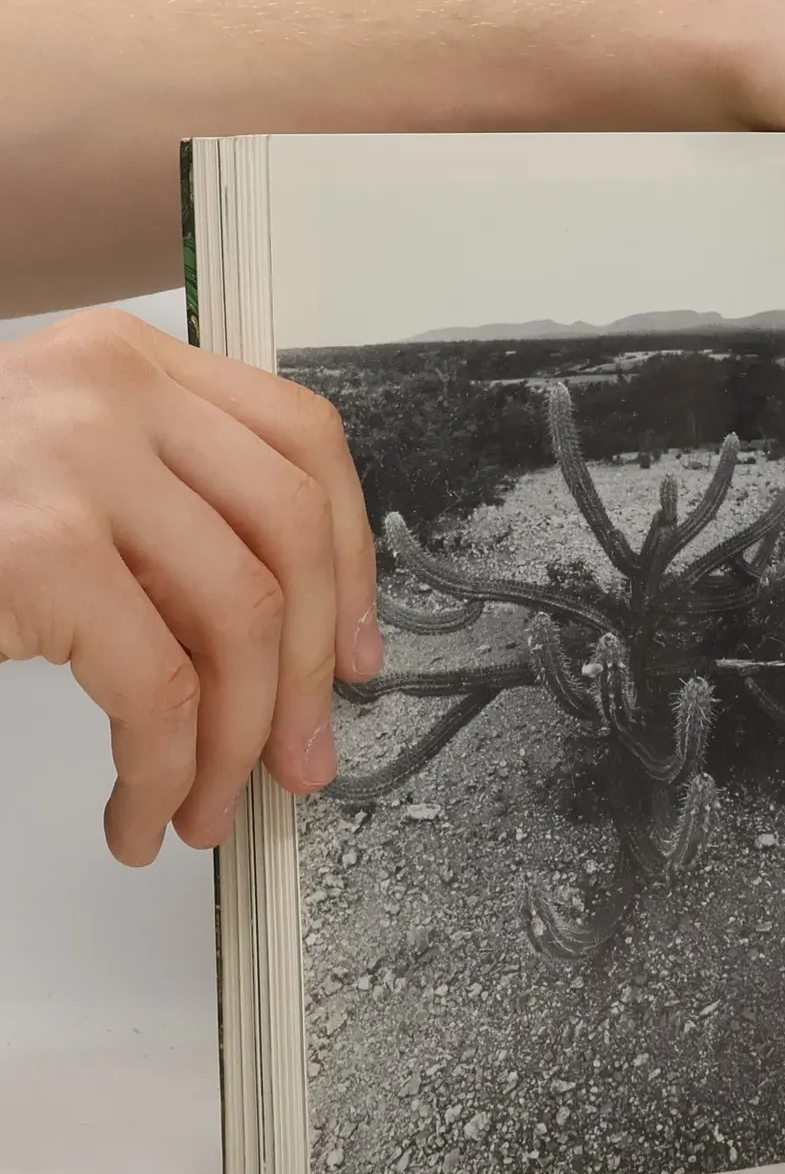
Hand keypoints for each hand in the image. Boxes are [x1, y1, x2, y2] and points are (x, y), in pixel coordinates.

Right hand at [0, 310, 381, 863]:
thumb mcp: (64, 484)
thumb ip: (171, 522)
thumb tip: (300, 652)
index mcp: (132, 363)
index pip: (303, 444)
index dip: (351, 562)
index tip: (358, 656)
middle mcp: (110, 389)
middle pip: (290, 532)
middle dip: (312, 671)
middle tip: (302, 761)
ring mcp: (70, 460)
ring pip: (240, 617)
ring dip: (238, 740)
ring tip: (207, 807)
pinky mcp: (36, 548)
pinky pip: (157, 684)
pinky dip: (167, 769)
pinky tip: (142, 811)